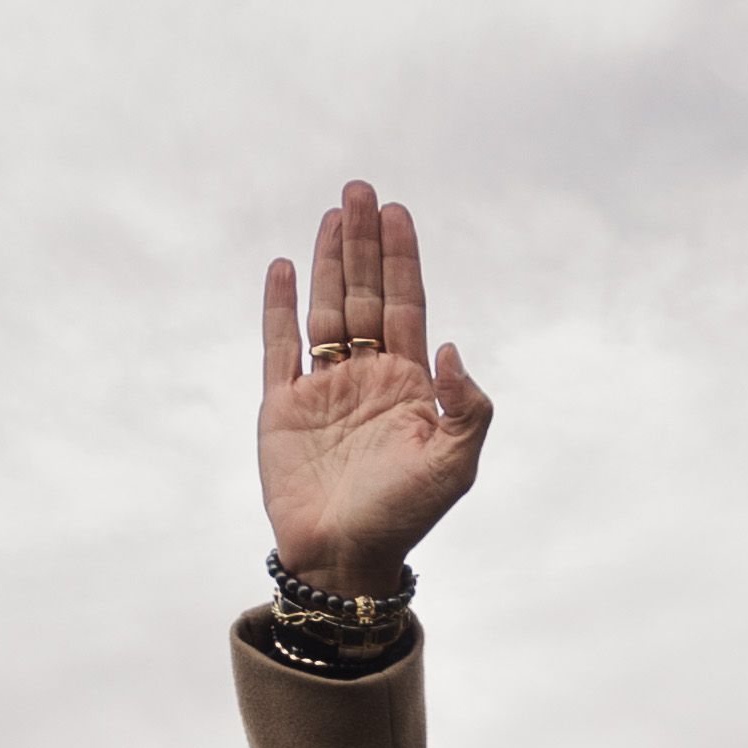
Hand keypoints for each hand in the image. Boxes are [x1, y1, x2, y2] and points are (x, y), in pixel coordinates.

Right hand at [258, 182, 492, 598]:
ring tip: (333, 213)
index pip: (406, 306)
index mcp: (409, 386)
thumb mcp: (455, 465)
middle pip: (365, 295)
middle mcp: (367, 378)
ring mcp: (323, 390)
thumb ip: (468, 407)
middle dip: (364, 244)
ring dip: (329, 261)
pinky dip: (280, 307)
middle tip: (361, 190)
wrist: (344, 558)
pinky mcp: (282, 407)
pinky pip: (278, 346)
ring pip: (325, 310)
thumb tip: (453, 347)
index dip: (402, 260)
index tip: (399, 214)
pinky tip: (287, 268)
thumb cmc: (404, 517)